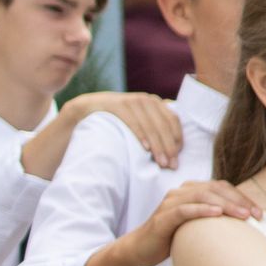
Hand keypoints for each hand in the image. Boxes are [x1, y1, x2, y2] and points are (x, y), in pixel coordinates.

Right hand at [66, 90, 182, 168]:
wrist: (87, 109)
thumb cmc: (118, 121)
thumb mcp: (140, 121)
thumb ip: (155, 128)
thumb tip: (175, 153)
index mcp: (156, 103)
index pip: (173, 121)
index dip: (178, 139)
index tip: (178, 158)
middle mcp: (146, 99)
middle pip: (164, 125)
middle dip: (169, 147)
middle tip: (171, 166)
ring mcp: (132, 100)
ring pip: (150, 125)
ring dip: (157, 145)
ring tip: (161, 162)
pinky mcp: (117, 104)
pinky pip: (133, 121)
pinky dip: (141, 135)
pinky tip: (145, 149)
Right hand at [123, 180, 260, 265]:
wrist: (140, 250)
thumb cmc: (173, 239)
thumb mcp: (198, 227)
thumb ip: (215, 221)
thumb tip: (247, 226)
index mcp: (191, 192)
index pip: (222, 188)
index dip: (242, 198)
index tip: (260, 214)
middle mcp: (181, 193)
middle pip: (215, 189)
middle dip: (239, 201)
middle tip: (256, 216)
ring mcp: (170, 203)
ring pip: (202, 196)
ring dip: (225, 205)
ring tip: (243, 216)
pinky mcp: (162, 217)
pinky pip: (184, 210)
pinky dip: (201, 210)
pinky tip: (217, 214)